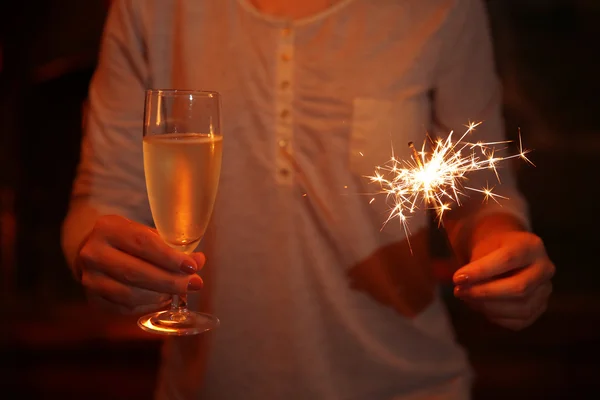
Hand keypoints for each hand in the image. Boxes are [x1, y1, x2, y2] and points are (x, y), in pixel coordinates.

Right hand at [76, 215, 204, 314]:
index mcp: (108, 228)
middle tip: (195, 284)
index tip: (192, 266)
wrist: (95, 251)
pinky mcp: (94, 299)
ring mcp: (90, 278)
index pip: (142, 243)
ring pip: (129, 294)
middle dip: (170, 281)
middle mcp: (93, 253)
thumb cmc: (129, 240)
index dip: (169, 257)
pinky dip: (149, 305)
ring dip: (161, 295)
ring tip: (180, 290)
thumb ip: (172, 246)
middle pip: (135, 272)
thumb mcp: (147, 233)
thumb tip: (199, 260)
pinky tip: (163, 298)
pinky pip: (125, 307)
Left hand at [452, 230, 554, 330]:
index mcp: (531, 246)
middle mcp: (545, 268)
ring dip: (488, 307)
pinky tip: (480, 306)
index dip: (481, 271)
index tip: (457, 278)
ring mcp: (546, 290)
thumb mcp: (483, 248)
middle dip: (484, 293)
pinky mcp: (540, 307)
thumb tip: (464, 286)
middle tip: (458, 291)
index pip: (507, 259)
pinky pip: (519, 321)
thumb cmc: (491, 249)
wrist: (506, 253)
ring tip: (467, 298)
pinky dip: (496, 317)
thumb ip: (476, 266)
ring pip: (521, 308)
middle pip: (519, 288)